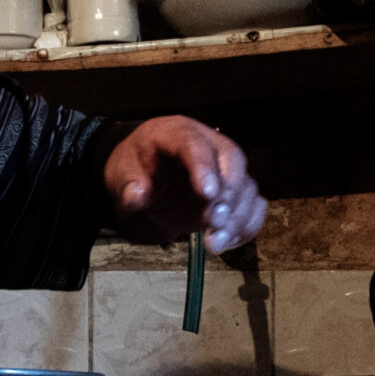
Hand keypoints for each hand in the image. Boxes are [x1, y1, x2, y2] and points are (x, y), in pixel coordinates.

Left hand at [103, 116, 266, 252]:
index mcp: (177, 132)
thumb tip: (136, 195)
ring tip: (213, 243)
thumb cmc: (135, 169)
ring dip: (235, 218)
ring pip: (246, 187)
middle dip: (228, 194)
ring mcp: (224, 170)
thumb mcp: (121, 173)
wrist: (144, 181)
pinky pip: (253, 207)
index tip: (207, 194)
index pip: (195, 143)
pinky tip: (224, 242)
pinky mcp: (233, 194)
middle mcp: (208, 145)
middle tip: (213, 222)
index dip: (204, 167)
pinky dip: (244, 227)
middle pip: (233, 160)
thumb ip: (128, 185)